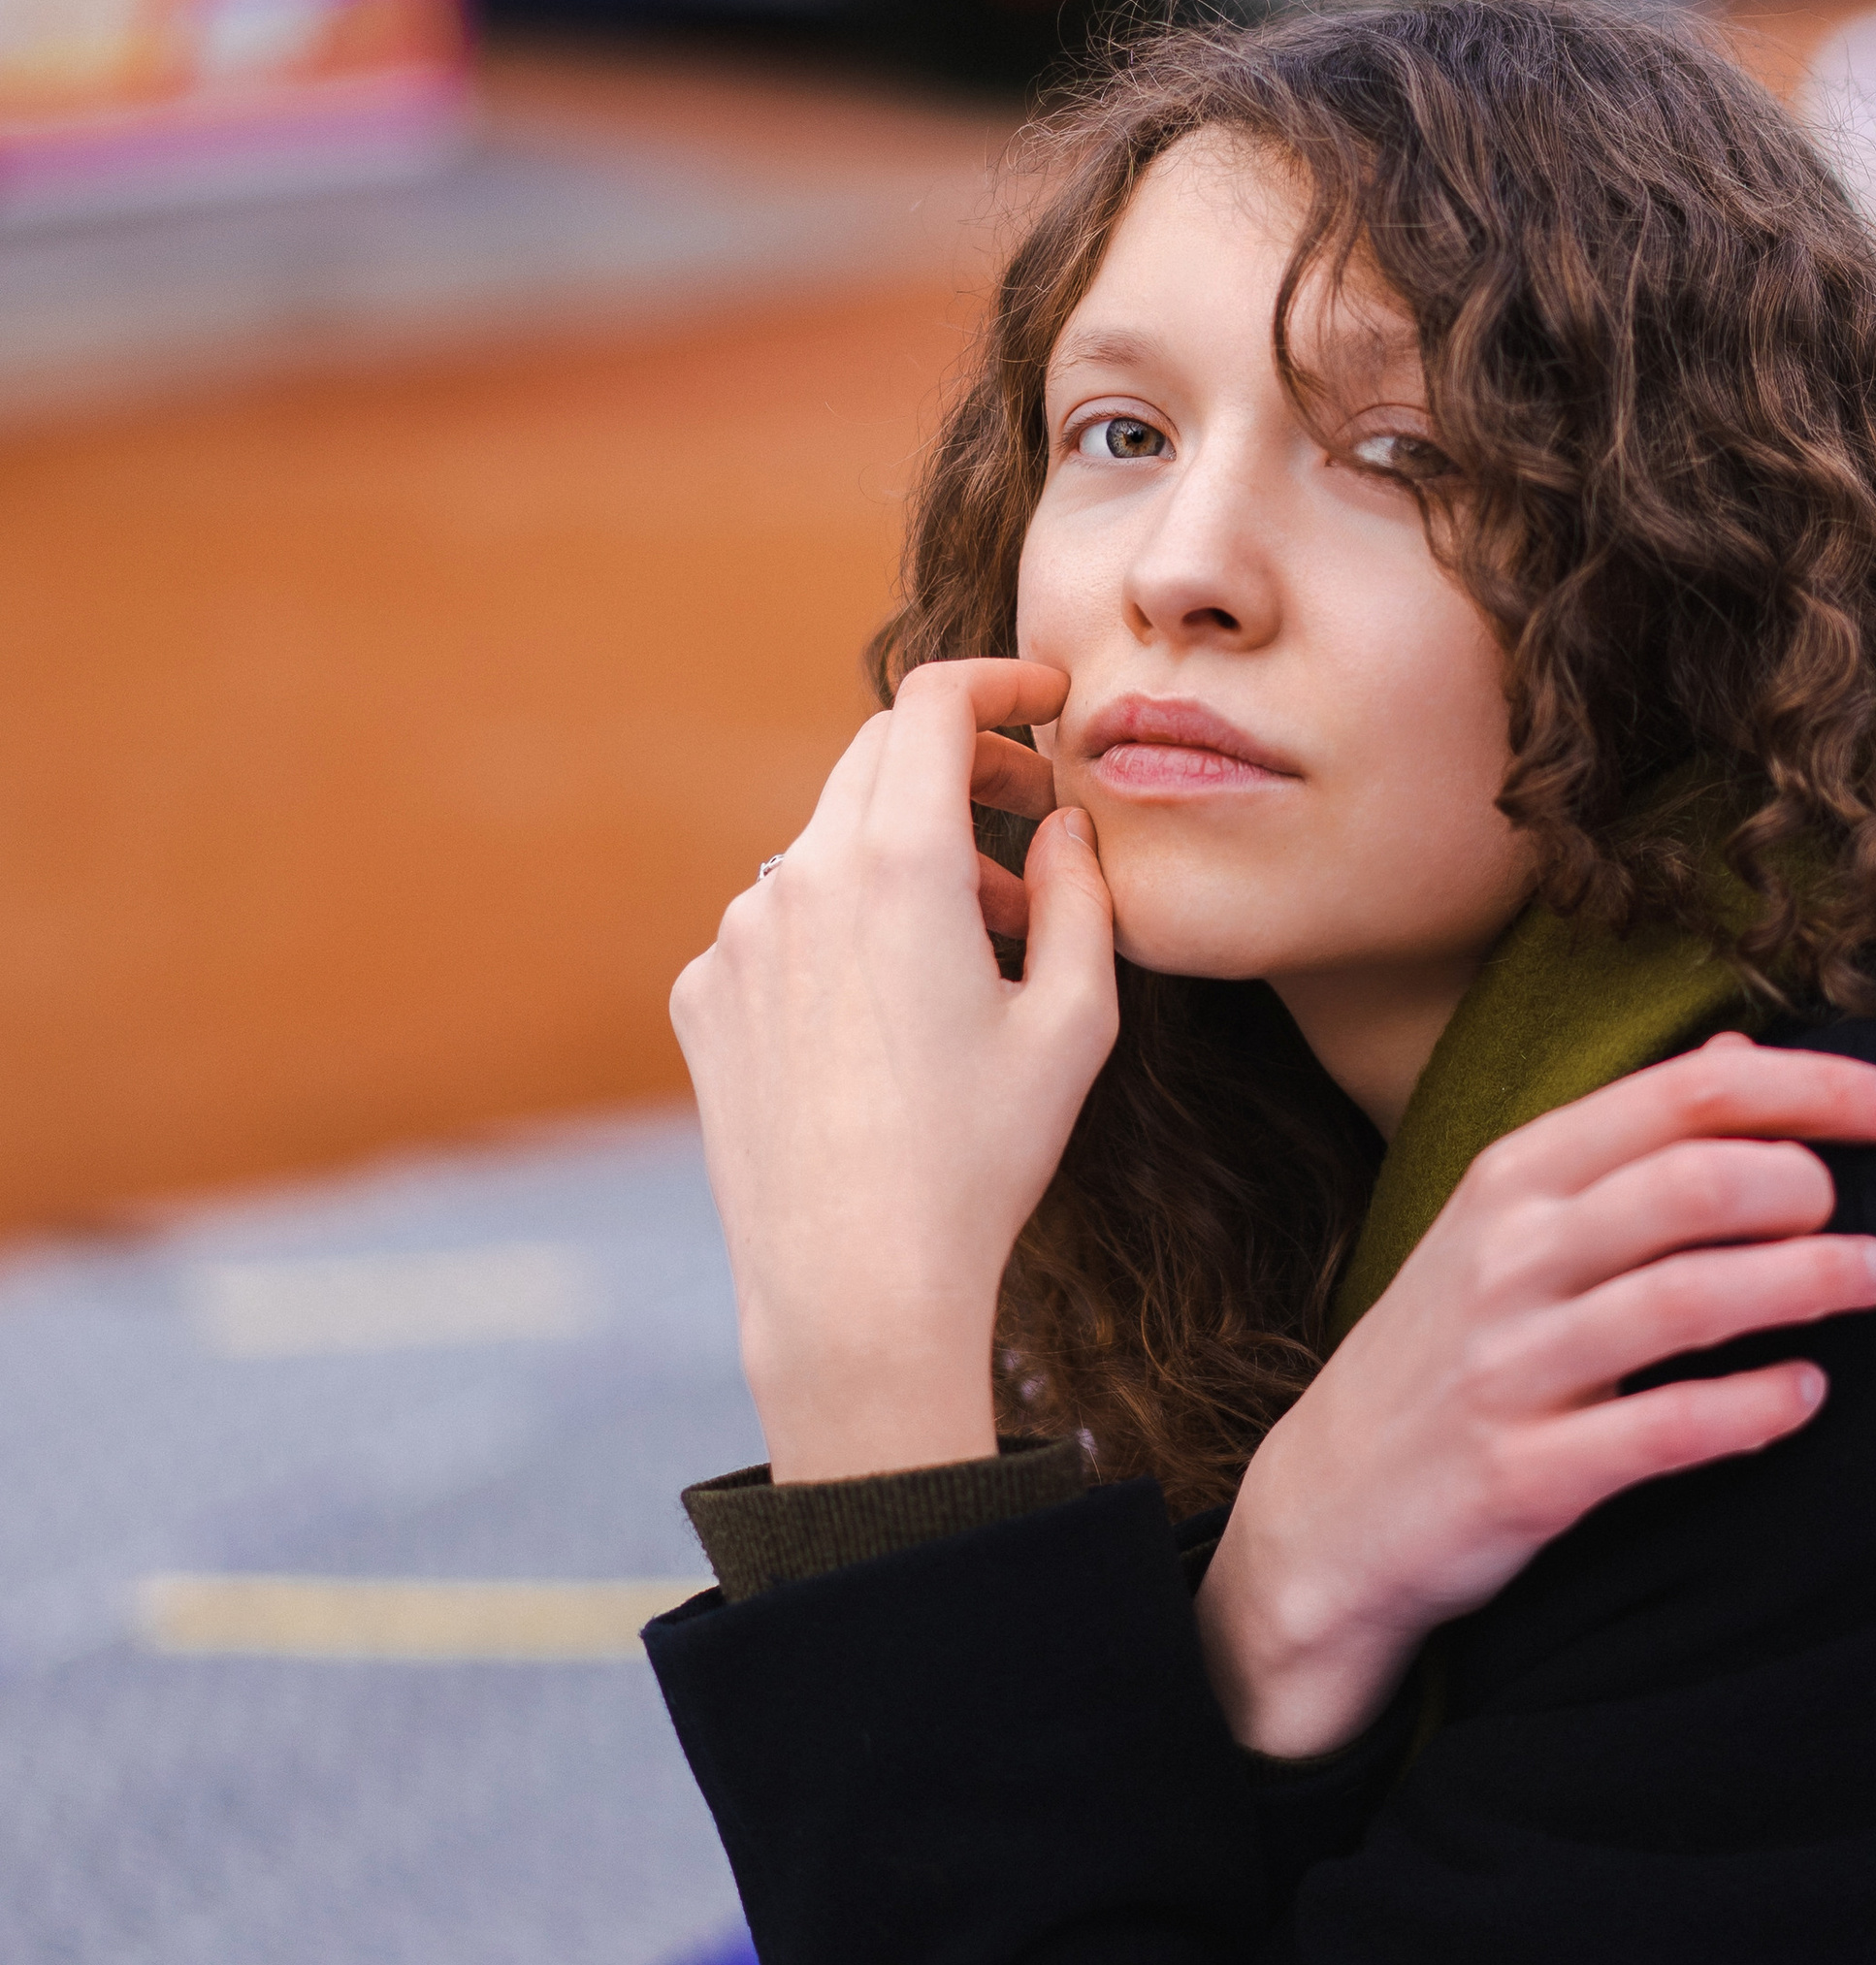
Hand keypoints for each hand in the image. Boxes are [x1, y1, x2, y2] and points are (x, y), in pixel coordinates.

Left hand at [670, 660, 1118, 1482]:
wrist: (854, 1282)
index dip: (997, 682)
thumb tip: (1062, 827)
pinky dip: (840, 934)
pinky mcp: (705, 995)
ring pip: (828, 849)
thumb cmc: (981, 1157)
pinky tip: (888, 1022)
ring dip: (903, 864)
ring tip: (973, 952)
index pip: (933, 705)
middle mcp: (799, 876)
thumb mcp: (1073, 1021)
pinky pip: (780, 925)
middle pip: (876, 760)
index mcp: (898, 862)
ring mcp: (738, 936)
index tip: (1044, 702)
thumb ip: (1080, 895)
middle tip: (1027, 815)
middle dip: (960, 767)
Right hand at [1196, 1032, 1875, 1755]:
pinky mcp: (1521, 1473)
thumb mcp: (1508, 1224)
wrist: (1327, 1513)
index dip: (1808, 1090)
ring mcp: (1510, 1365)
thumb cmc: (1449, 1353)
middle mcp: (1508, 1256)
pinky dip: (1751, 1408)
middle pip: (1690, 1182)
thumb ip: (1626, 1141)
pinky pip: (1661, 1430)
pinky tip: (1806, 1396)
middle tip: (1864, 1219)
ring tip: (1875, 1282)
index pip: (1680, 1095)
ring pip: (1686, 1299)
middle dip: (1805, 1185)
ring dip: (1804, 1284)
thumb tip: (1741, 1053)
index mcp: (1514, 1178)